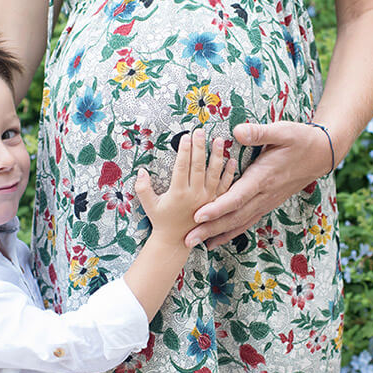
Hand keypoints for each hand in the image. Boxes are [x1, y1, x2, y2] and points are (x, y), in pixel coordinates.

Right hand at [135, 128, 234, 247]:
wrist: (176, 241)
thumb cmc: (161, 221)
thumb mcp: (148, 205)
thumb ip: (142, 188)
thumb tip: (141, 171)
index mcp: (178, 193)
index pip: (182, 166)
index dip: (184, 150)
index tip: (186, 136)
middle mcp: (195, 195)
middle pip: (199, 166)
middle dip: (200, 146)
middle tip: (201, 130)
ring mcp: (208, 199)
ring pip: (214, 173)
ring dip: (217, 155)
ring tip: (219, 140)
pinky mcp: (216, 204)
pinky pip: (225, 186)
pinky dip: (229, 173)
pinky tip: (231, 160)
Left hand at [184, 121, 333, 248]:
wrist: (321, 154)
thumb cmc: (300, 139)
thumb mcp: (282, 130)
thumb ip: (259, 132)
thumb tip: (237, 131)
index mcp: (263, 177)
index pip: (237, 197)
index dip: (217, 208)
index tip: (198, 216)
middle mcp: (263, 194)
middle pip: (233, 216)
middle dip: (210, 229)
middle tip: (188, 239)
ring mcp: (266, 202)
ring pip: (239, 223)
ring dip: (217, 235)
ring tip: (196, 244)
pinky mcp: (266, 204)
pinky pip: (246, 222)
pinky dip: (230, 233)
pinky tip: (216, 240)